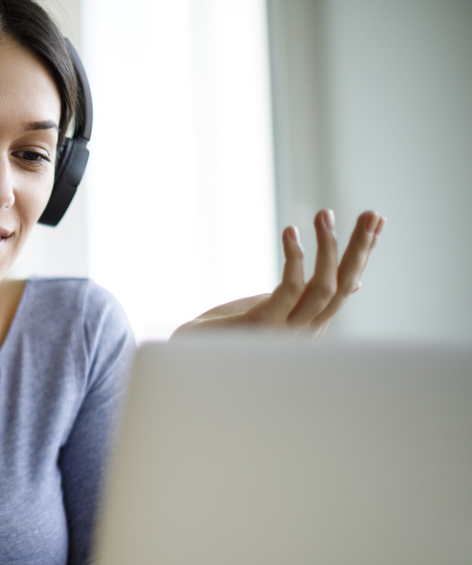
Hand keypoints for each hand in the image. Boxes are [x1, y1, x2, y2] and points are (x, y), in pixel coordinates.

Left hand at [173, 209, 385, 337]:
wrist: (188, 351)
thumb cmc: (232, 330)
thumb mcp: (279, 308)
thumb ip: (311, 296)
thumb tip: (358, 283)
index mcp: (311, 325)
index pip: (347, 286)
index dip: (364, 254)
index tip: (377, 220)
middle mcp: (304, 333)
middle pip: (344, 288)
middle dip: (360, 249)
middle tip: (371, 213)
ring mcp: (284, 333)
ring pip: (323, 288)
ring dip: (329, 248)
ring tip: (325, 214)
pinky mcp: (260, 326)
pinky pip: (288, 290)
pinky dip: (294, 258)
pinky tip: (291, 232)